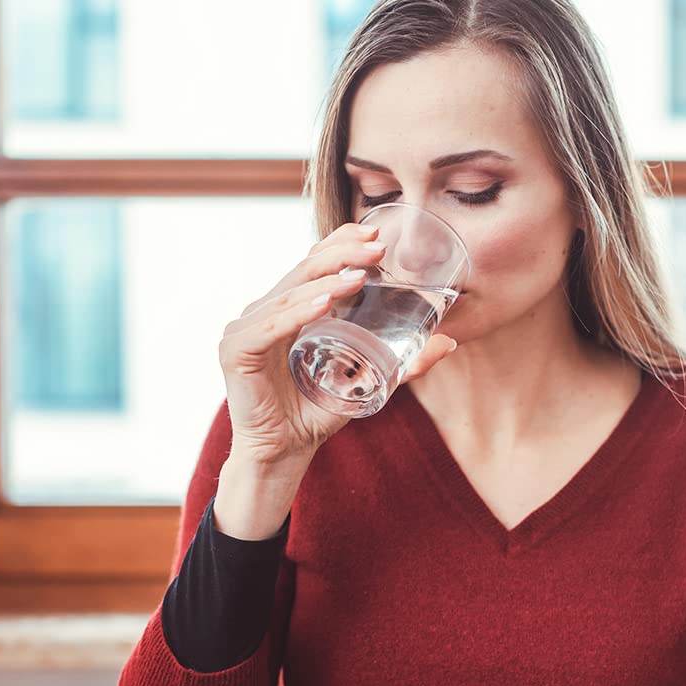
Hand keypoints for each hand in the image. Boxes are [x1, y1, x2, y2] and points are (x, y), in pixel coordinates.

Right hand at [220, 222, 457, 462]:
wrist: (285, 452)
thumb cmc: (317, 413)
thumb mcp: (369, 381)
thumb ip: (404, 363)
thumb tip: (449, 342)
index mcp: (289, 310)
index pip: (313, 264)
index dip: (341, 243)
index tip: (375, 232)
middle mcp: (265, 312)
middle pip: (303, 271)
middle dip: (342, 255)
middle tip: (377, 247)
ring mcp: (246, 329)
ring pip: (288, 296)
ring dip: (325, 283)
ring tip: (358, 276)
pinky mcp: (235, 351)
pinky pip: (268, 328)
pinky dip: (296, 314)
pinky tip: (322, 304)